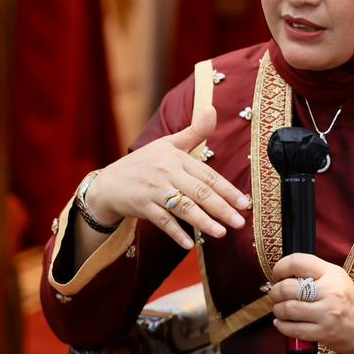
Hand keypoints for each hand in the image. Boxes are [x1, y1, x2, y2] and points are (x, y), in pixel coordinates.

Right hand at [84, 105, 249, 249]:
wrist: (108, 183)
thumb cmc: (143, 163)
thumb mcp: (167, 144)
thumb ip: (193, 132)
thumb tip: (213, 109)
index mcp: (176, 158)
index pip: (207, 175)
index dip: (227, 190)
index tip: (245, 203)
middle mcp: (166, 172)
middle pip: (199, 192)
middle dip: (222, 208)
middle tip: (240, 222)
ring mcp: (154, 190)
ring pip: (183, 207)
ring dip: (203, 222)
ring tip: (221, 233)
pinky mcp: (142, 206)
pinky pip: (162, 221)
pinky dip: (175, 232)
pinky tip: (189, 244)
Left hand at [268, 253, 353, 353]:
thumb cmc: (350, 301)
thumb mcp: (337, 278)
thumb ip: (313, 273)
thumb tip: (283, 272)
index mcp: (332, 274)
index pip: (297, 262)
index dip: (280, 267)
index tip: (277, 274)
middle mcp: (330, 292)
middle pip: (287, 288)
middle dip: (275, 291)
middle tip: (276, 294)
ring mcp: (327, 314)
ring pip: (287, 309)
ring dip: (278, 309)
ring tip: (281, 309)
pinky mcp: (323, 333)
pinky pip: (293, 329)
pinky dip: (282, 326)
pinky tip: (282, 322)